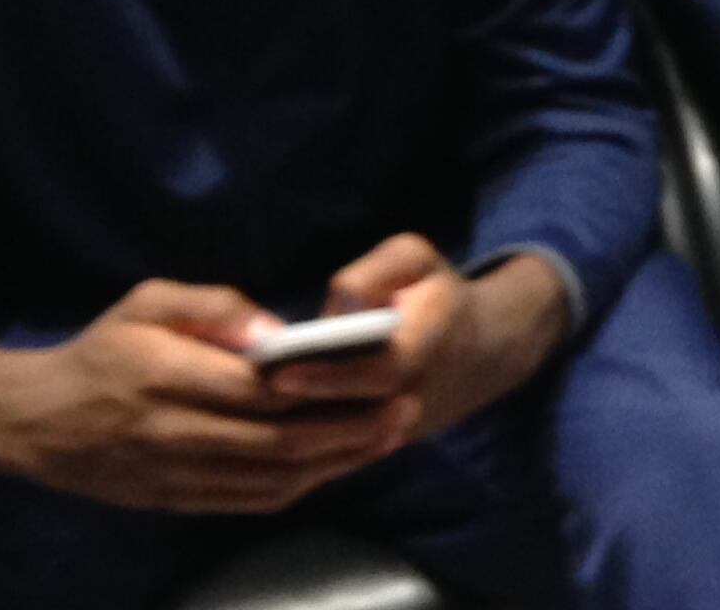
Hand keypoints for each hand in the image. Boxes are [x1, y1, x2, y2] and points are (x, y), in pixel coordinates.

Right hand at [0, 283, 406, 513]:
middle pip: (277, 441)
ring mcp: (175, 475)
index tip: (374, 371)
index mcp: (167, 377)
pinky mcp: (176, 501)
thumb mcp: (146, 302)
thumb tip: (274, 329)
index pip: (259, 390)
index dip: (321, 386)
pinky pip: (249, 501)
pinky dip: (299, 486)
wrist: (36, 423)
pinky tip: (337, 465)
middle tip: (404, 409)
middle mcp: (173, 433)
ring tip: (387, 437)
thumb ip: (213, 304)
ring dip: (336, 464)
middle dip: (348, 430)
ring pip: (271, 479)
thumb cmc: (101, 350)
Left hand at [258, 237, 566, 444]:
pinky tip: (254, 435)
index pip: (378, 373)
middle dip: (296, 412)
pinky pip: (337, 459)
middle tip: (242, 400)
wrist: (481, 351)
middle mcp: (414, 397)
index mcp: (428, 346)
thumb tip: (337, 301)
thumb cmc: (436, 295)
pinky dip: (297, 454)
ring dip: (292, 438)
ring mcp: (396, 431)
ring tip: (239, 419)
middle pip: (352, 418)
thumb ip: (378, 269)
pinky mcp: (379, 448)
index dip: (329, 378)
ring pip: (341, 449)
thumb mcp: (417, 260)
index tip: (279, 372)